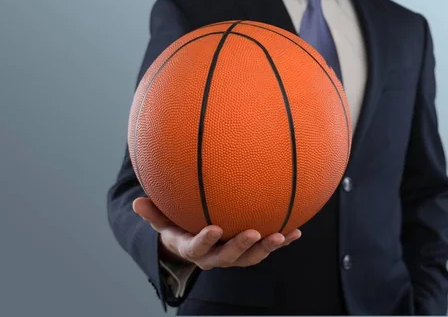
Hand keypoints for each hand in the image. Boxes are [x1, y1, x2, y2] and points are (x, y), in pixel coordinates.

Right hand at [132, 197, 300, 269]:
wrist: (195, 244)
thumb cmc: (178, 226)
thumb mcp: (163, 221)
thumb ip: (153, 213)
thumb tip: (137, 202)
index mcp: (193, 249)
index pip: (198, 248)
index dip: (206, 240)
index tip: (215, 228)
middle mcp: (214, 257)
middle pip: (229, 257)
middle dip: (242, 246)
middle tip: (255, 233)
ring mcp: (234, 257)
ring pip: (251, 257)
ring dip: (267, 248)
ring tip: (282, 235)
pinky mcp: (249, 252)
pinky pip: (266, 248)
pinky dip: (282, 241)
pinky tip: (297, 231)